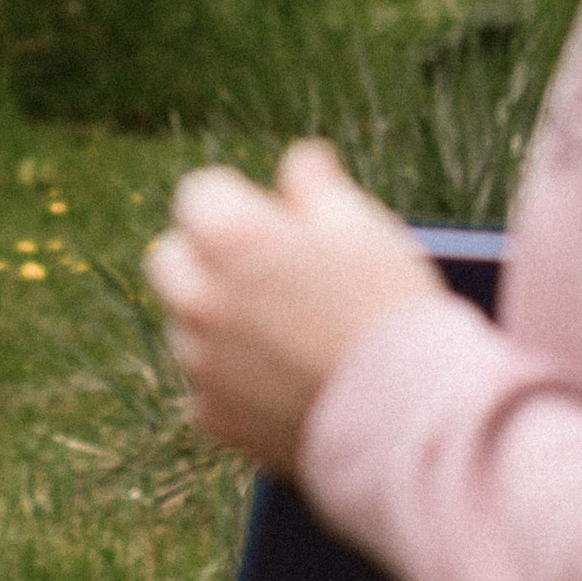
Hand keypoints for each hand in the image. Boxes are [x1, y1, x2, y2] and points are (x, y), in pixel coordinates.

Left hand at [145, 139, 439, 472]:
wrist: (410, 420)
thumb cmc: (389, 309)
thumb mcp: (363, 225)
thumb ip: (316, 184)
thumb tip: (300, 161)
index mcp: (229, 237)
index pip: (199, 193)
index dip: (242, 201)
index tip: (279, 222)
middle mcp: (198, 297)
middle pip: (171, 257)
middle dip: (208, 256)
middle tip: (269, 272)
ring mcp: (200, 363)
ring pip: (186, 324)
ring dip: (218, 319)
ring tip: (289, 333)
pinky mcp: (213, 418)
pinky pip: (207, 386)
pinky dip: (234, 381)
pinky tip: (285, 382)